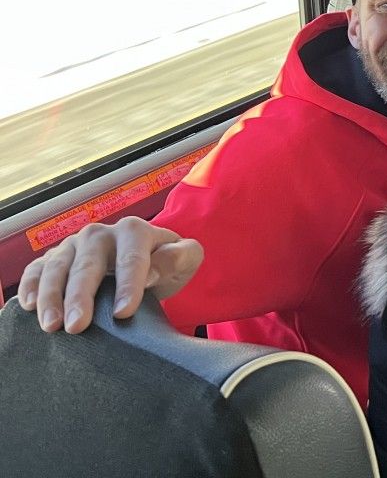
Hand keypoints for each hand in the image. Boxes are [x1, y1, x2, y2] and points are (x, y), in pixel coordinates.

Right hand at [17, 217, 203, 332]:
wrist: (147, 263)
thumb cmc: (166, 263)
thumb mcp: (186, 259)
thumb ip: (179, 257)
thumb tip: (154, 271)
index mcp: (134, 230)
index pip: (131, 259)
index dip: (127, 285)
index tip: (123, 313)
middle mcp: (100, 234)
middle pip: (88, 265)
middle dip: (80, 296)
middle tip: (76, 326)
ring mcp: (74, 245)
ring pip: (57, 267)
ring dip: (51, 297)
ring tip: (52, 326)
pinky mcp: (55, 257)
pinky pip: (36, 269)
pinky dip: (29, 285)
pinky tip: (28, 307)